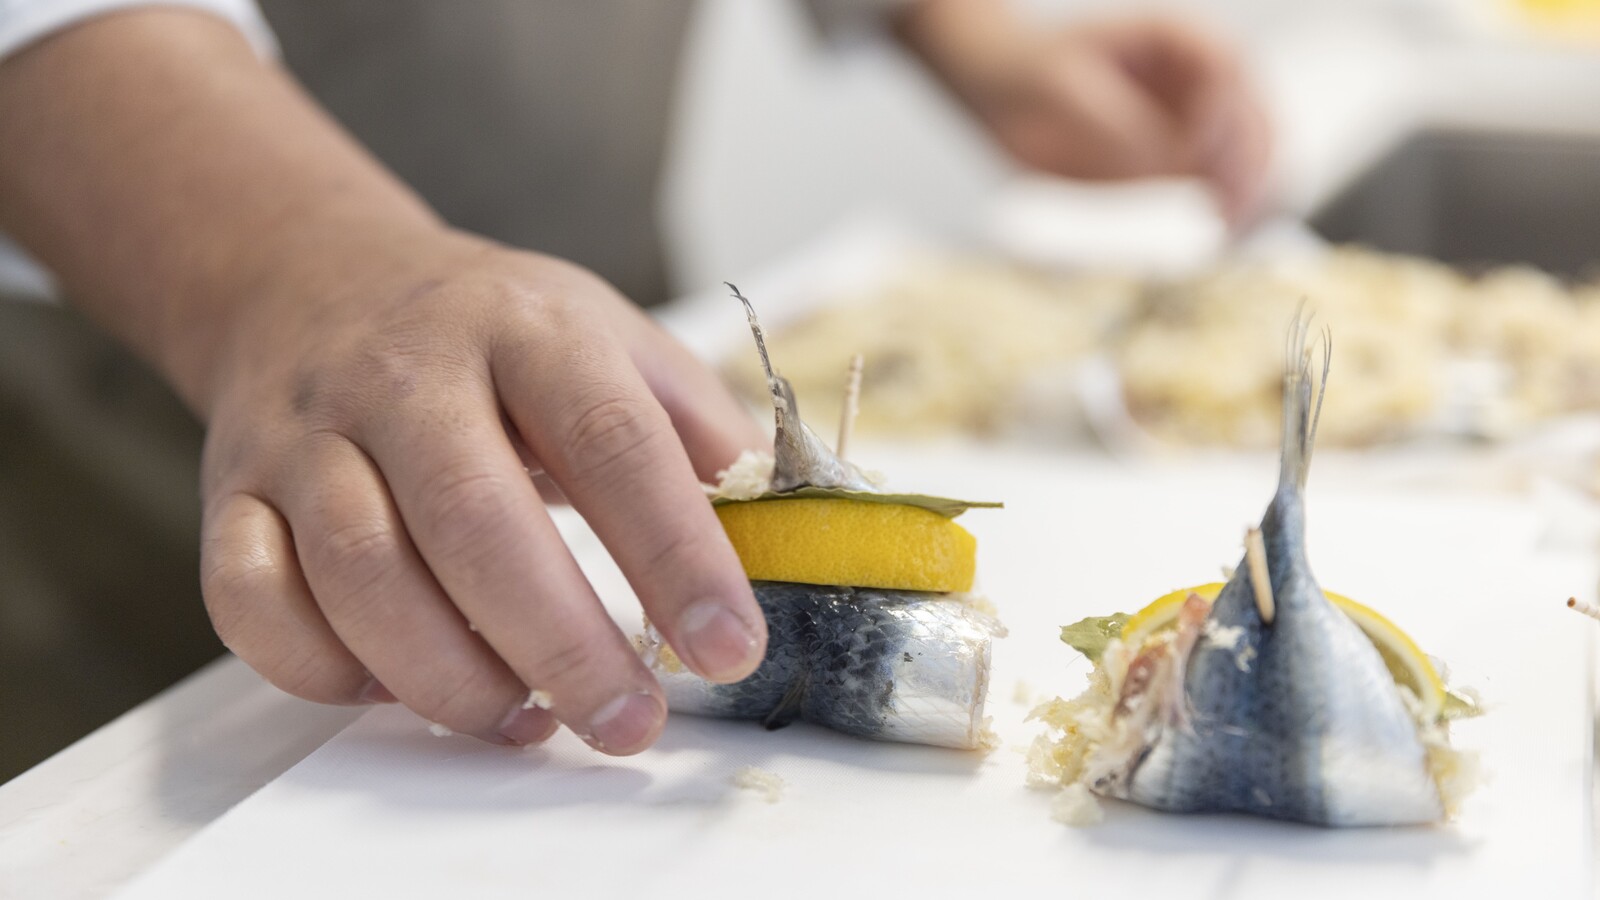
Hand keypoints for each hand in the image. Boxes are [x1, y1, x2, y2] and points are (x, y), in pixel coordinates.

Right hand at [197, 228, 767, 753]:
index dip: (676, 553)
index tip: (729, 646)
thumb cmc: (493, 334)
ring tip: (529, 721)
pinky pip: (253, 601)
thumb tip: (781, 529)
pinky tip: (400, 685)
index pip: (614, 440)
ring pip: (361, 573)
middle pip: (477, 521)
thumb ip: (697, 427)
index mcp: (527, 325)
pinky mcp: (231, 492)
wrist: (316, 281)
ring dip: (451, 676)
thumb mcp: (609, 338)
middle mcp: (406, 373)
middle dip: (563, 643)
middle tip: (630, 722)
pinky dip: (325, 669)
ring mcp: (306, 433)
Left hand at [902, 7, 1272, 225]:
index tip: (1193, 158)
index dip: (1218, 116)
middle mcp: (1195, 75)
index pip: (1224, 72)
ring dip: (1251, 189)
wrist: (1000, 93)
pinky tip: (1226, 233)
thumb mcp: (1062, 94)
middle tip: (1226, 212)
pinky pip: (1223, 179)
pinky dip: (1232, 204)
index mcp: (1173, 38)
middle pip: (1250, 114)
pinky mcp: (1181, 155)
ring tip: (1233, 231)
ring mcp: (1193, 116)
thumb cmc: (1025, 77)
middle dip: (1246, 162)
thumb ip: (1118, 126)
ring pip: (1250, 150)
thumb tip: (1175, 162)